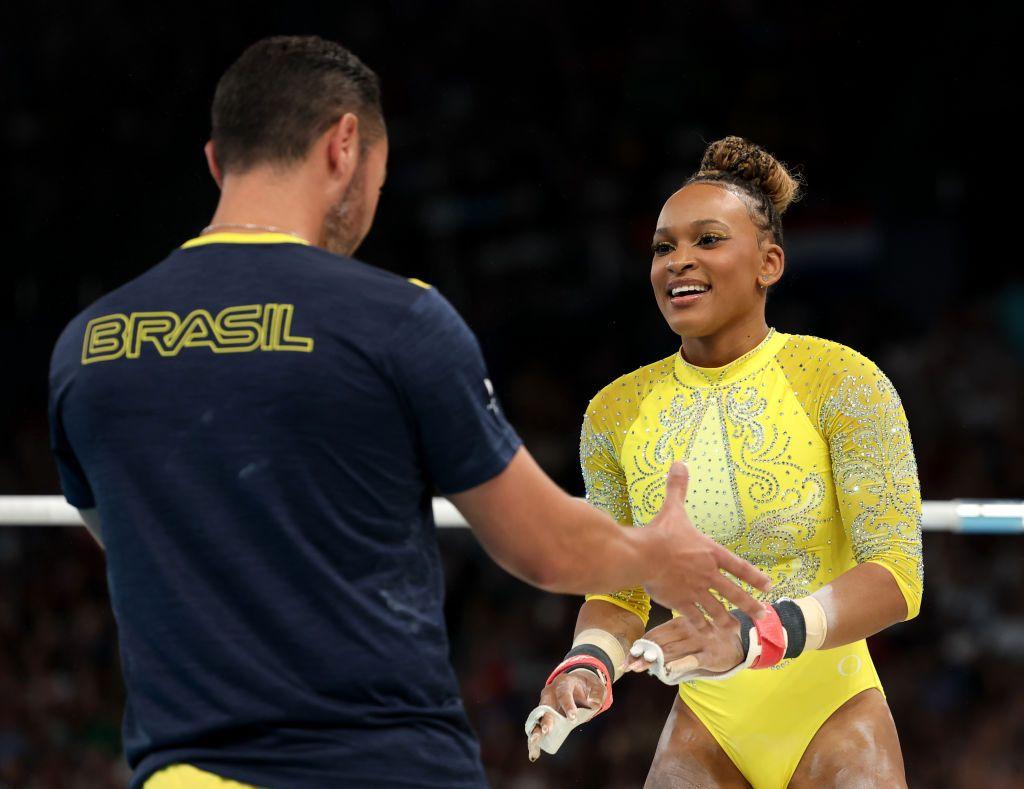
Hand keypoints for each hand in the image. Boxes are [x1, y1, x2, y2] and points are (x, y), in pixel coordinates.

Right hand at [526, 669, 604, 761]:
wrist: (577, 685)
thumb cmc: (586, 687)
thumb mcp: (596, 686)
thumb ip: (597, 694)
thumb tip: (594, 704)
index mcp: (563, 683)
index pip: (564, 694)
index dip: (567, 705)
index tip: (572, 718)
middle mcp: (550, 692)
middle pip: (546, 705)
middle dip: (546, 718)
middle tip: (547, 730)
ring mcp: (544, 703)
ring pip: (537, 716)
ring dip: (535, 728)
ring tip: (535, 741)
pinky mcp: (543, 715)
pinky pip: (536, 726)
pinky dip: (534, 737)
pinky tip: (534, 751)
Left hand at [623, 614, 743, 678]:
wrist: (741, 641)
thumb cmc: (709, 635)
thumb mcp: (690, 630)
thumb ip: (671, 636)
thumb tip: (646, 648)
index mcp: (681, 621)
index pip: (656, 633)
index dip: (641, 644)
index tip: (629, 655)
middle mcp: (688, 629)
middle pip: (660, 643)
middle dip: (643, 654)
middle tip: (628, 665)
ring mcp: (699, 641)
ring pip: (672, 651)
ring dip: (653, 660)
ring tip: (638, 668)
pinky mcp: (710, 655)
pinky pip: (691, 660)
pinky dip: (678, 665)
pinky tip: (666, 670)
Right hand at [639, 462, 770, 626]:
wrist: (641, 555)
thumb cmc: (659, 532)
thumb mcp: (673, 508)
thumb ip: (678, 488)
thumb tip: (679, 463)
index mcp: (711, 552)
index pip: (739, 566)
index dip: (755, 577)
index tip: (768, 586)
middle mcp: (708, 573)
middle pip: (734, 593)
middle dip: (750, 606)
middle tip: (763, 616)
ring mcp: (696, 590)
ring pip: (718, 609)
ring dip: (727, 620)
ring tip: (735, 629)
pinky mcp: (680, 602)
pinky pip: (696, 618)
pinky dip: (703, 627)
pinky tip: (709, 636)